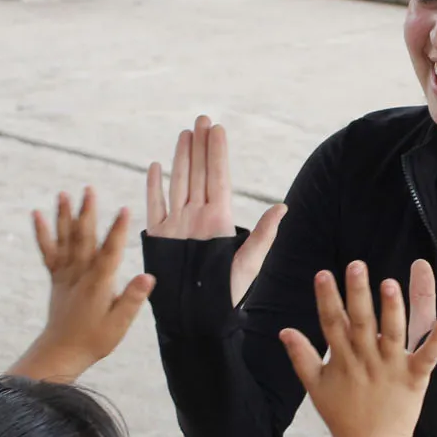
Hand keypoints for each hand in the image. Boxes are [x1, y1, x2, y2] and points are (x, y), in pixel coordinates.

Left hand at [10, 187, 154, 383]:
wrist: (61, 351)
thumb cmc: (94, 340)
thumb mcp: (119, 324)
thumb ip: (132, 299)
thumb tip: (148, 276)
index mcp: (98, 284)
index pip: (110, 252)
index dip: (118, 231)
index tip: (125, 210)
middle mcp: (79, 274)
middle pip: (84, 238)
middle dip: (87, 213)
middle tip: (89, 189)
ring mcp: (65, 275)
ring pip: (65, 240)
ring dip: (64, 216)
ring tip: (63, 194)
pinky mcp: (56, 278)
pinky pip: (48, 252)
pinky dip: (42, 233)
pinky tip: (37, 215)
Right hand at [146, 115, 285, 306]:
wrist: (197, 317)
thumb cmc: (227, 295)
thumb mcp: (249, 263)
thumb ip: (263, 234)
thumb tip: (283, 207)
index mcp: (219, 220)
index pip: (218, 178)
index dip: (217, 153)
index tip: (218, 128)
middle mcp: (197, 218)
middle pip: (198, 174)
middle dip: (201, 146)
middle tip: (202, 119)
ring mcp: (177, 225)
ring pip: (178, 182)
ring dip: (181, 158)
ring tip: (185, 133)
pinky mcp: (159, 236)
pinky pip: (155, 205)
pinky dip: (153, 186)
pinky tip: (155, 166)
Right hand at [280, 261, 436, 436]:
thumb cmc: (342, 416)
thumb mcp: (315, 386)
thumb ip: (301, 356)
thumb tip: (283, 330)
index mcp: (343, 359)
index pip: (331, 323)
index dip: (326, 298)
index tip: (323, 274)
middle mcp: (366, 360)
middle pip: (360, 322)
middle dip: (358, 293)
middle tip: (356, 265)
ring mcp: (391, 369)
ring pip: (391, 334)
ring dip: (392, 309)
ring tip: (389, 283)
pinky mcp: (414, 379)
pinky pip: (428, 357)